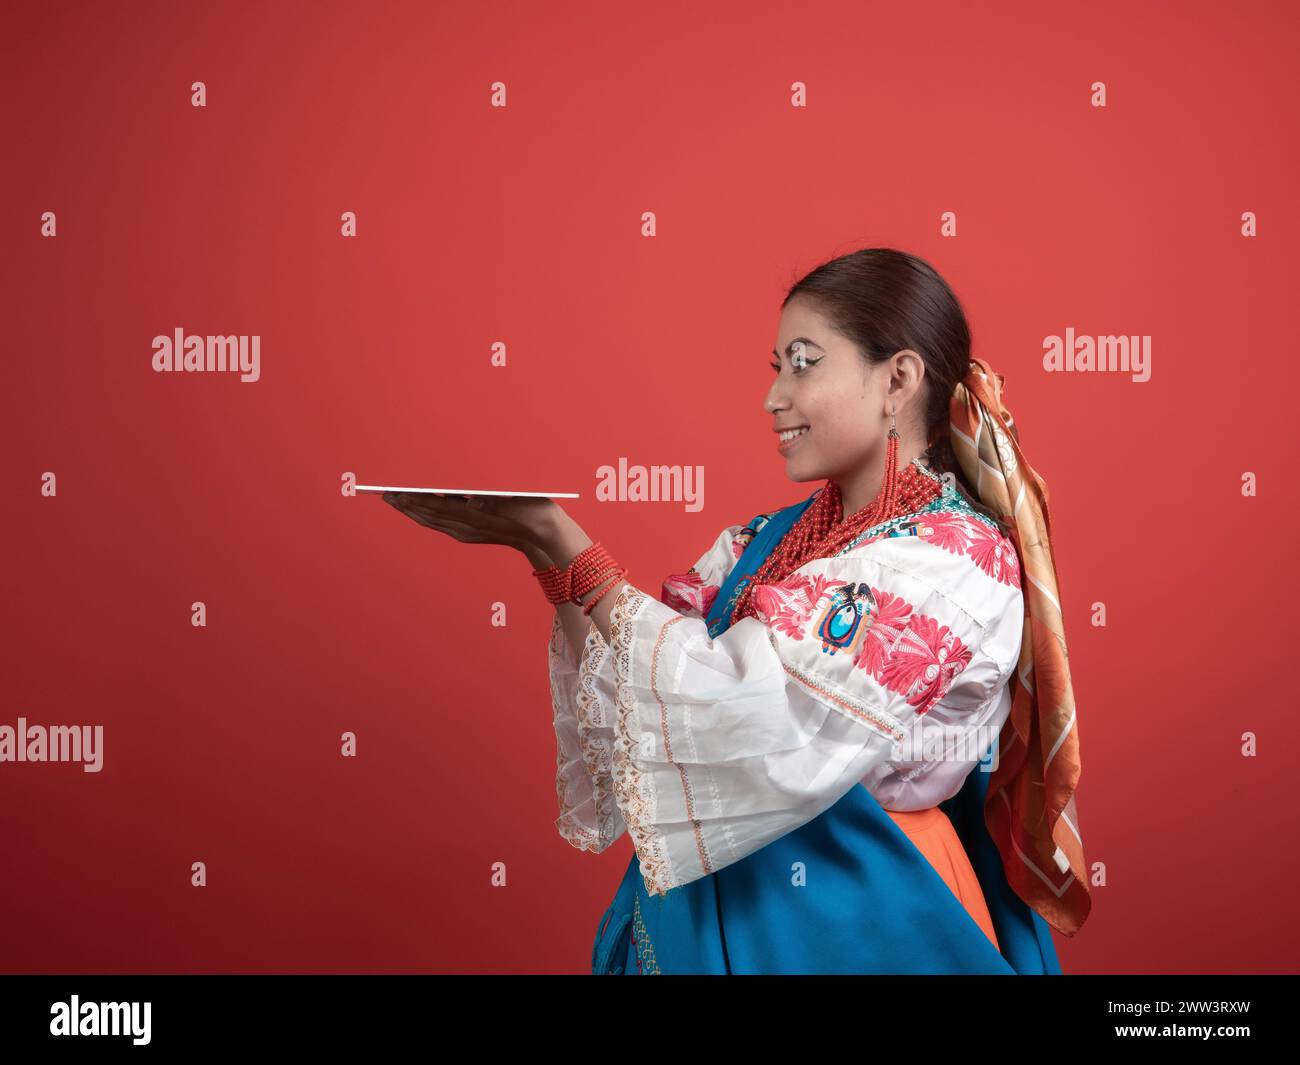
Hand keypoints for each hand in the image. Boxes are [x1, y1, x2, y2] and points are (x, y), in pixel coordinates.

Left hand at [381, 491, 559, 566]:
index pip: (436, 506)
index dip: (414, 500)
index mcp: (475, 517)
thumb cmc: (531, 509)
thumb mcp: (512, 499)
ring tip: (395, 501)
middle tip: (385, 495)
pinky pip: (440, 526)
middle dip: (406, 505)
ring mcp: (467, 533)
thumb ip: (488, 498)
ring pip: (432, 522)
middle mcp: (466, 528)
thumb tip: (467, 498)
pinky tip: (418, 511)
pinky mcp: (469, 534)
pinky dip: (425, 517)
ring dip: (412, 512)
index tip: (395, 492)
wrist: (543, 534)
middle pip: (429, 515)